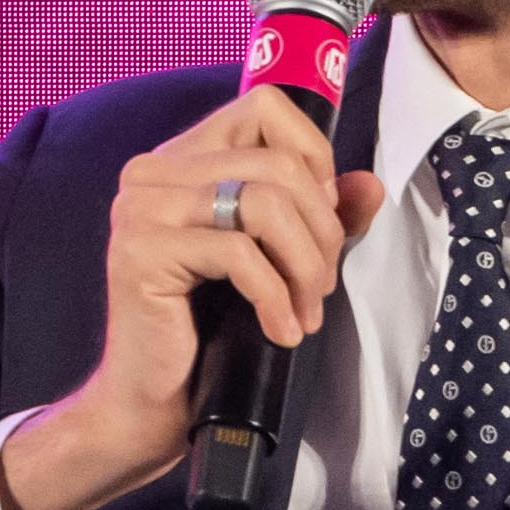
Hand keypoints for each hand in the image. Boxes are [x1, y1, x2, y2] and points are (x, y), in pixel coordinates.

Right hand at [0, 95, 392, 509]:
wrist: (150, 403)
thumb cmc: (209, 330)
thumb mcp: (278, 261)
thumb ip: (320, 216)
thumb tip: (369, 185)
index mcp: (181, 158)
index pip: (263, 106)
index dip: (312, 157)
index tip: (321, 220)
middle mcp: (152, 171)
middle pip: (276, 163)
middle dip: (320, 229)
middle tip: (323, 286)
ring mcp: (141, 209)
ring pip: (263, 203)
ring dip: (304, 264)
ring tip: (308, 310)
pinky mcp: (142, 253)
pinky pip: (240, 255)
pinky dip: (275, 297)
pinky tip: (281, 330)